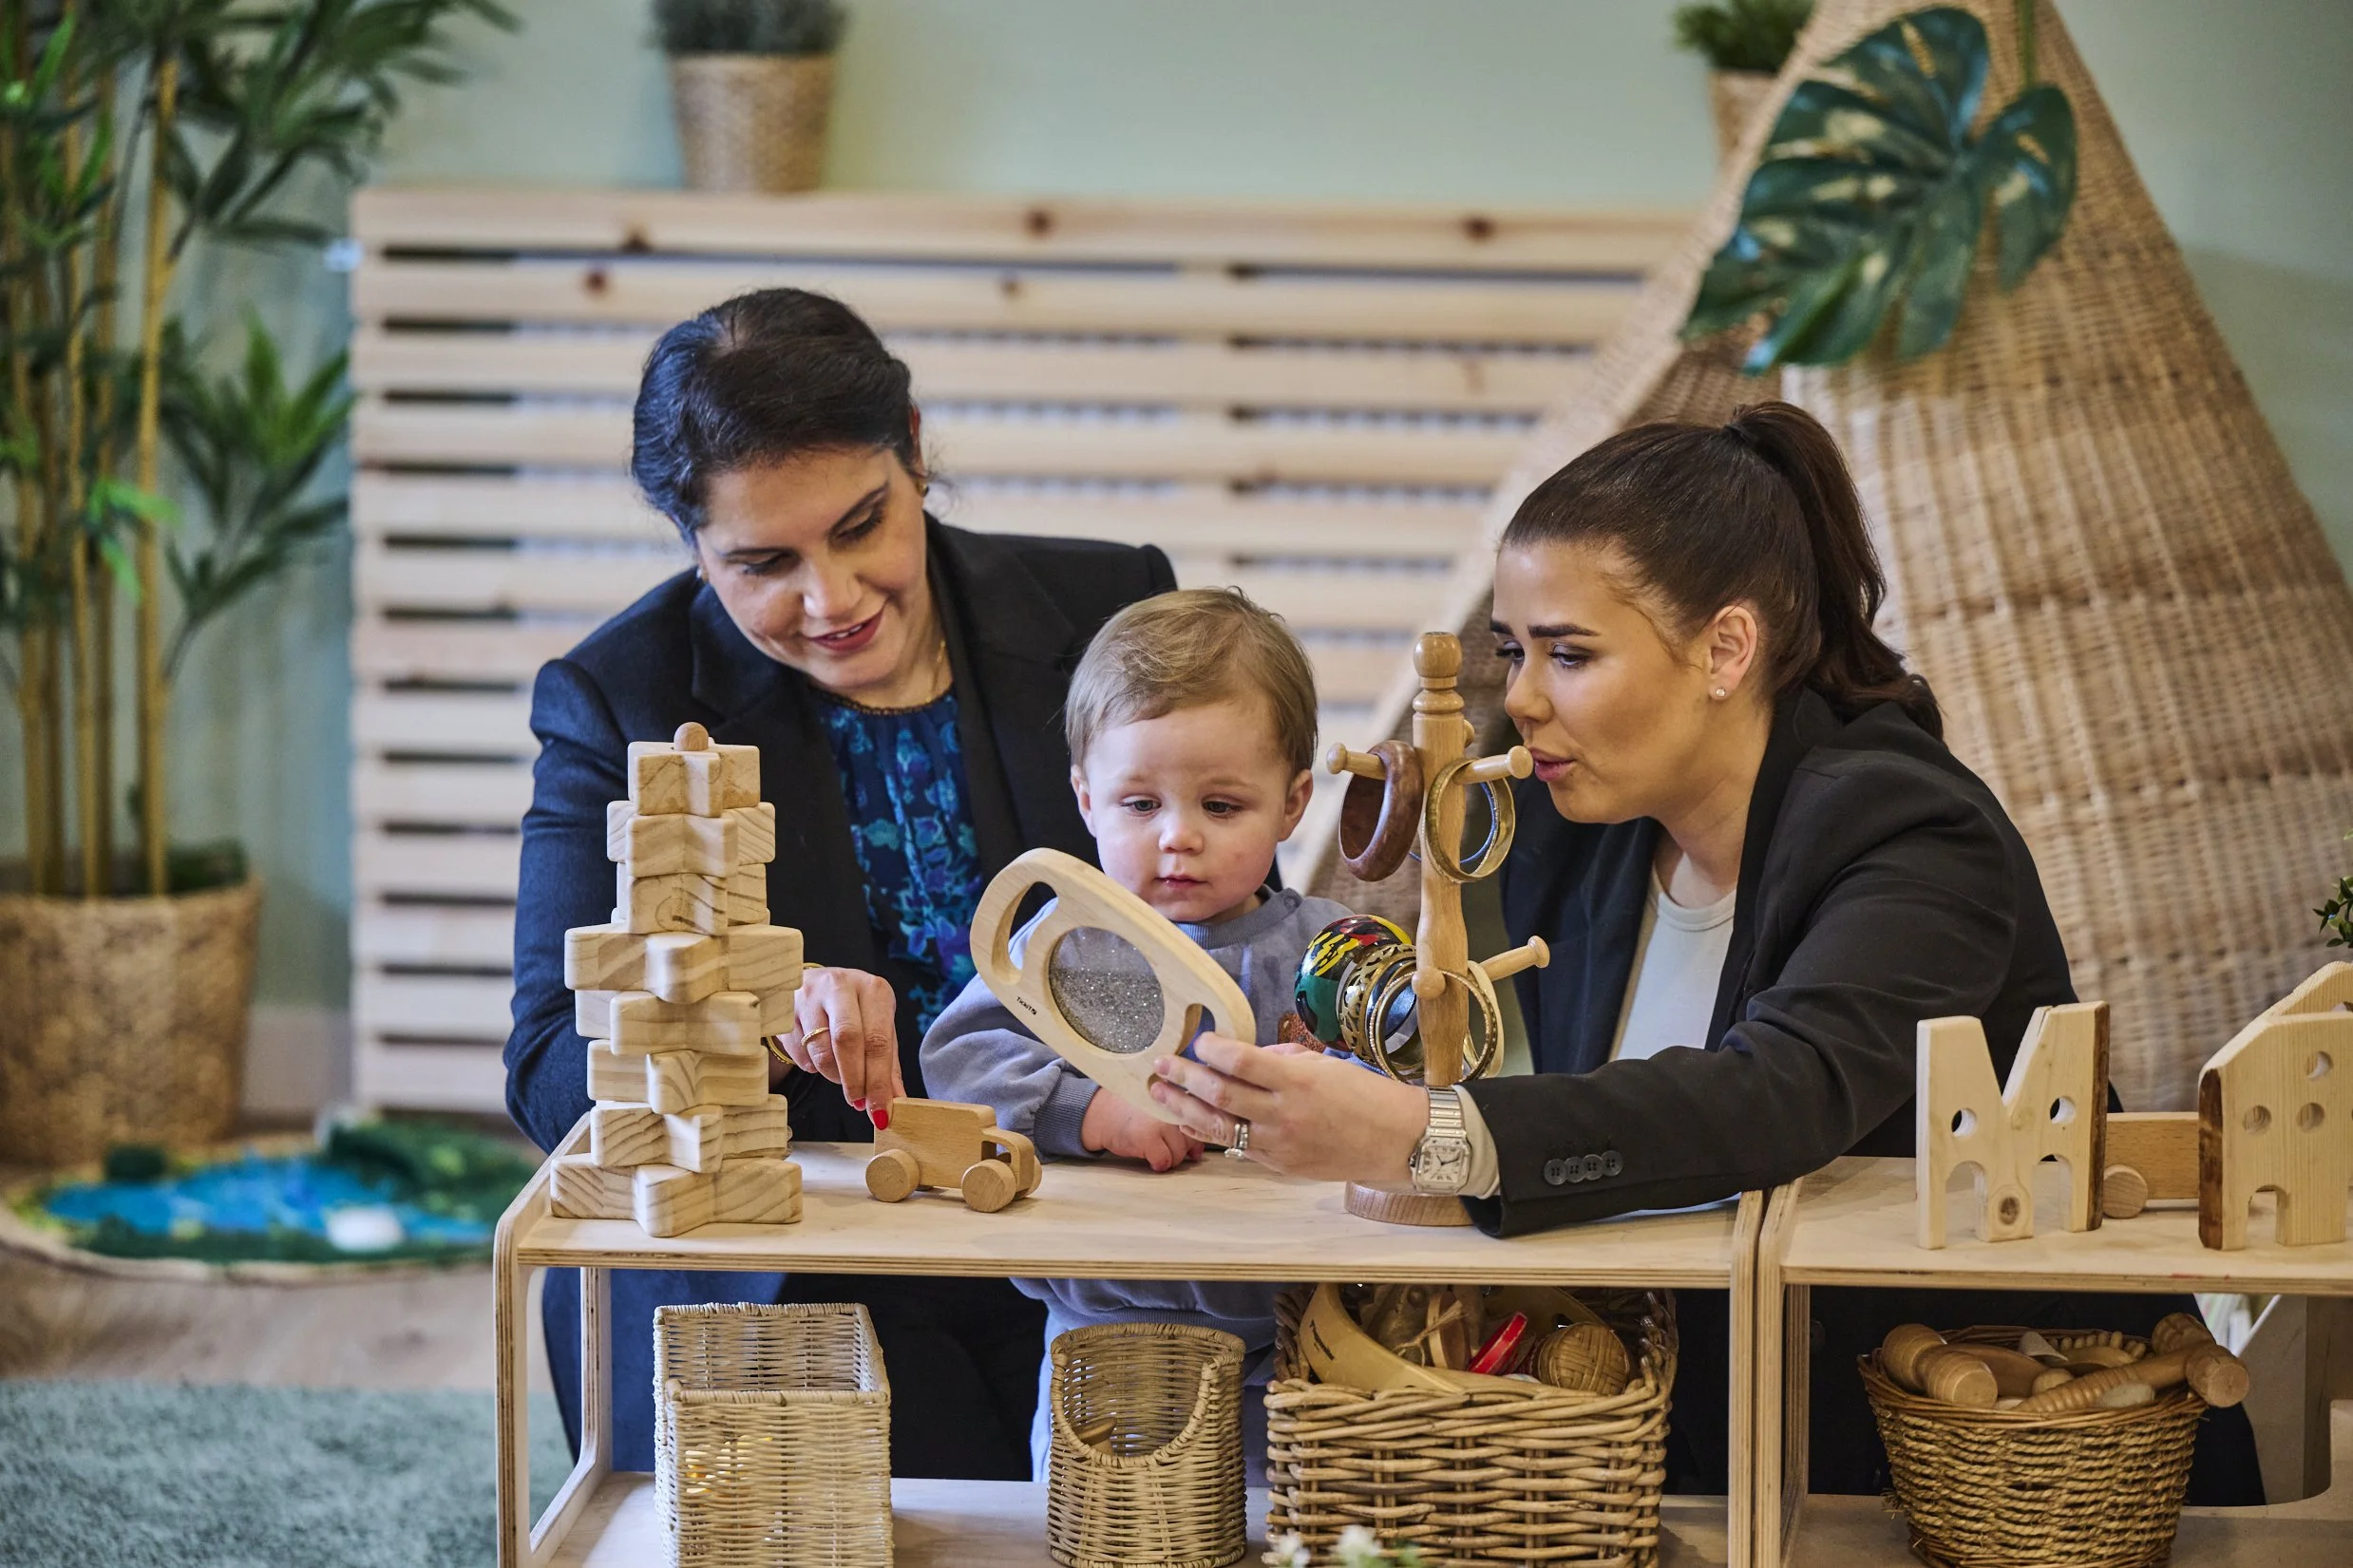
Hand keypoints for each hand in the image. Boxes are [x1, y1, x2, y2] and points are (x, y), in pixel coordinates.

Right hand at [770, 966, 901, 1127]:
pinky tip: (819, 1059)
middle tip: (859, 1103)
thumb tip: (896, 1100)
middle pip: (847, 1041)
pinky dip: (813, 1067)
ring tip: (841, 1077)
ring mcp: (809, 997)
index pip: (878, 1040)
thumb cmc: (855, 1010)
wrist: (814, 985)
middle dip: (854, 1081)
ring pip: (821, 1051)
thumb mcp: (877, 1026)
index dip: (878, 1080)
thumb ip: (888, 1062)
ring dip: (834, 1076)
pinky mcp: (784, 1012)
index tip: (880, 1111)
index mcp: (873, 989)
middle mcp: (840, 986)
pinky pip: (800, 1053)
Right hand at [1080, 1090, 1204, 1171]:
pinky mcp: (1147, 1137)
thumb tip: (1199, 1152)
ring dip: (1170, 1157)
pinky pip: (1164, 1161)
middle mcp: (1172, 1104)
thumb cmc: (1132, 1110)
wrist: (1099, 1112)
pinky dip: (1158, 1163)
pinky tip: (1148, 1155)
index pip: (1201, 1118)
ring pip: (1180, 1152)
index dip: (1196, 1133)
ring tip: (1156, 1147)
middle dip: (1182, 1148)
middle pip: (1193, 1138)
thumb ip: (1183, 1119)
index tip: (1187, 1139)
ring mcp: (1160, 1121)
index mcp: (1177, 1093)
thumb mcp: (1161, 1105)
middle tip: (1166, 1143)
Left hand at [1147, 1032, 1427, 1183]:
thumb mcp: (1325, 1065)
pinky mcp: (1279, 1166)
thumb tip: (1241, 1057)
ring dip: (1183, 1108)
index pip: (1241, 1062)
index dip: (1212, 1049)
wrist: (1397, 1142)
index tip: (1198, 1039)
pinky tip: (1188, 1121)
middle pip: (1221, 1094)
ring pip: (1219, 1126)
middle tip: (1162, 1063)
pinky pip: (1236, 1148)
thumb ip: (1280, 1059)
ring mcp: (1280, 1145)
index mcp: (1299, 1081)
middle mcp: (1285, 1114)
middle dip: (1184, 1076)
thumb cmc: (1366, 1096)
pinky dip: (1209, 1133)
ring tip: (1160, 1092)